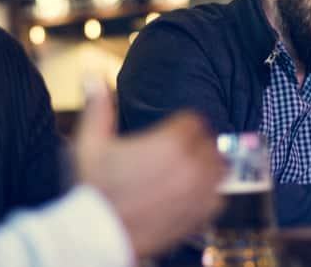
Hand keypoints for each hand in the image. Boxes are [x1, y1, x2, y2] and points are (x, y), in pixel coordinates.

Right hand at [74, 81, 225, 258]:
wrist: (101, 236)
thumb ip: (98, 106)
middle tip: (171, 156)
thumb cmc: (96, 189)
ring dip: (205, 165)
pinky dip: (208, 192)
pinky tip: (188, 193)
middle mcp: (192, 164)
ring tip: (182, 172)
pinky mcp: (203, 213)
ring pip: (218, 166)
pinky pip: (219, 193)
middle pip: (208, 141)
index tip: (166, 136)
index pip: (195, 121)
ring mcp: (201, 190)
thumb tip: (92, 74)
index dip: (180, 126)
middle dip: (193, 145)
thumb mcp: (91, 143)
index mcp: (171, 141)